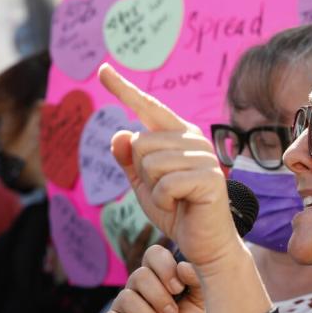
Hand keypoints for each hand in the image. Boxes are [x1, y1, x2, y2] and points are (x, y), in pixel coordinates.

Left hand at [99, 64, 239, 271]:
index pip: (146, 107)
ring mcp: (204, 156)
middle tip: (165, 191)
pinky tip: (181, 206)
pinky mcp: (209, 177)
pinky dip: (163, 201)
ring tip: (175, 199)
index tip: (102, 69)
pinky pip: (164, 184)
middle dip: (142, 174)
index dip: (123, 89)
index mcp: (178, 135)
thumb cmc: (176, 211)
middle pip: (140, 142)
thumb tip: (119, 133)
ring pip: (150, 163)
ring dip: (153, 190)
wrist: (204, 243)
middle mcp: (193, 139)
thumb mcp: (143, 185)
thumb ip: (129, 160)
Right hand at [101, 244, 206, 312]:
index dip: (164, 268)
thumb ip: (197, 281)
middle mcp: (139, 289)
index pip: (153, 255)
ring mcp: (123, 308)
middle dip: (159, 298)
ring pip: (126, 298)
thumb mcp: (202, 305)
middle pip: (139, 276)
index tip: (179, 288)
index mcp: (160, 278)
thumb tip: (183, 266)